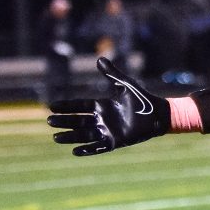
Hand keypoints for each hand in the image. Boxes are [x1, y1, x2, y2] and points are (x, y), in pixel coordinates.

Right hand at [47, 57, 169, 155]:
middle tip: (50, 121)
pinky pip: (98, 147)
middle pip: (78, 121)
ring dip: (70, 137)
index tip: (51, 106)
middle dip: (64, 121)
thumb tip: (99, 58)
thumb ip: (112, 73)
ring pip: (84, 135)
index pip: (80, 106)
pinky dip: (87, 150)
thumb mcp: (125, 85)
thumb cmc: (143, 99)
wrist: (159, 115)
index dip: (66, 106)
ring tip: (56, 138)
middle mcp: (102, 119)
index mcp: (102, 106)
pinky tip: (75, 151)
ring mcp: (108, 131)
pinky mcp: (115, 142)